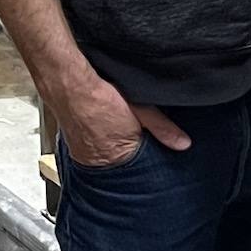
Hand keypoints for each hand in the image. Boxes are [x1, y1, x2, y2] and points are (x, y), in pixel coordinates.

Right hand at [59, 74, 189, 167]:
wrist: (68, 85)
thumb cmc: (100, 97)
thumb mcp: (141, 110)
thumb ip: (162, 128)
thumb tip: (183, 143)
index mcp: (116, 158)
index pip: (139, 166)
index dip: (147, 154)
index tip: (150, 145)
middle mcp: (96, 163)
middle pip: (122, 163)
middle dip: (130, 152)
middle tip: (131, 134)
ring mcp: (82, 157)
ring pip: (106, 157)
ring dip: (112, 148)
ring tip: (115, 130)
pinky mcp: (72, 148)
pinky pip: (91, 151)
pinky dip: (99, 143)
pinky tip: (102, 130)